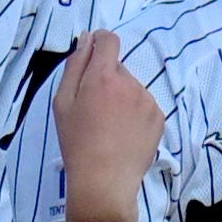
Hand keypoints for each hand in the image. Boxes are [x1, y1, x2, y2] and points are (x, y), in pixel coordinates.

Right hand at [53, 30, 166, 221]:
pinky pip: (144, 105)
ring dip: (121, 97)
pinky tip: (124, 134)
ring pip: (132, 87)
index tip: (93, 56)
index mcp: (103, 77)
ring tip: (110, 127)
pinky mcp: (159, 117)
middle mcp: (130, 83)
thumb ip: (75, 66)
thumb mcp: (63, 103)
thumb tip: (87, 39)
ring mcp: (148, 100)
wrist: (104, 182)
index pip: (108, 40)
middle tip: (94, 110)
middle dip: (106, 79)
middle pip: (118, 68)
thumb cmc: (77, 143)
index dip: (99, 42)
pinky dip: (135, 113)